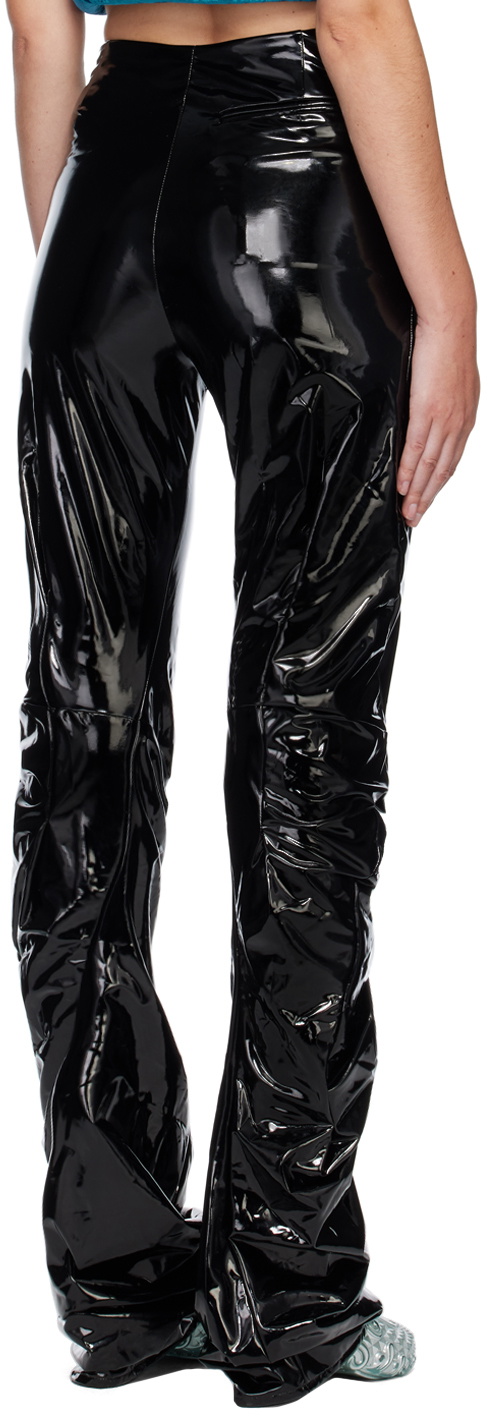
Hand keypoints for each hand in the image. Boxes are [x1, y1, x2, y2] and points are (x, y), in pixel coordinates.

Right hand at [397, 307, 479, 526]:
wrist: (450, 323)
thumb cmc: (448, 345)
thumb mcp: (451, 381)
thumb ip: (443, 404)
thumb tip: (429, 416)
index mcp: (465, 417)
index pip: (451, 459)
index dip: (438, 484)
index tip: (427, 500)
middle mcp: (459, 423)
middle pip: (441, 470)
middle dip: (428, 497)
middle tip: (415, 517)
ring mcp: (444, 418)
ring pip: (430, 465)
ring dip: (418, 492)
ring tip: (407, 510)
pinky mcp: (428, 410)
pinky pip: (417, 448)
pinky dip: (409, 470)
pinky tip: (402, 484)